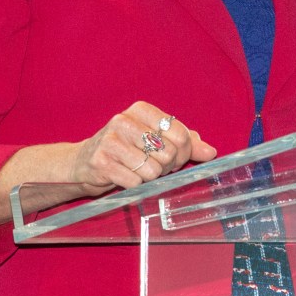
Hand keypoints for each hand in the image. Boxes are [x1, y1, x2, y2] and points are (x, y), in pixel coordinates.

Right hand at [67, 101, 219, 191]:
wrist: (85, 162)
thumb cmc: (126, 149)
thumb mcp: (155, 138)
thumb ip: (185, 142)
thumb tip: (210, 152)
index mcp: (141, 110)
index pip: (181, 135)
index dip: (183, 154)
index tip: (174, 158)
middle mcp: (124, 120)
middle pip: (169, 153)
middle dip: (166, 167)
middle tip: (153, 166)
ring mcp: (110, 141)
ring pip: (153, 170)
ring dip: (149, 177)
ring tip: (137, 170)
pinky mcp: (101, 162)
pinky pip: (135, 182)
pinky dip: (135, 186)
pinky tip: (124, 176)